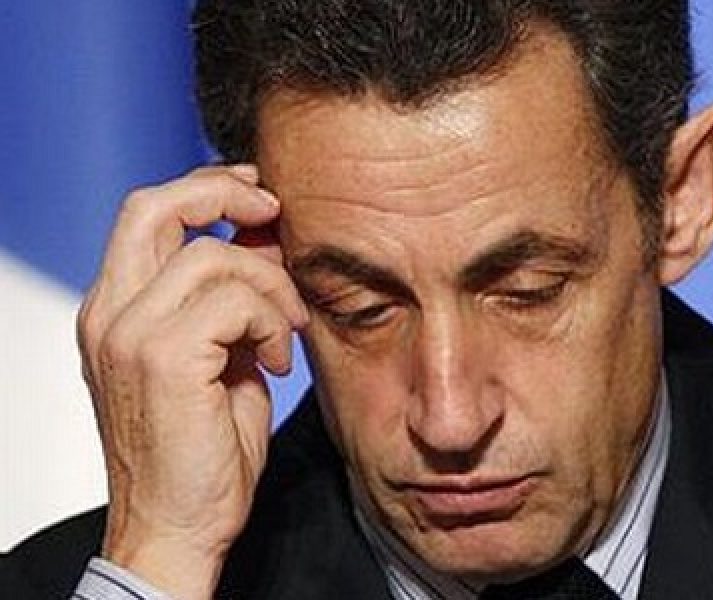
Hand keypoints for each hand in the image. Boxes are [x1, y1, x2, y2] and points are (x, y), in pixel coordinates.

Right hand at [77, 165, 307, 598]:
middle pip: (155, 206)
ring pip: (213, 256)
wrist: (176, 527)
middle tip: (274, 210)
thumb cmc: (199, 450)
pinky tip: (276, 363)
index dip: (204, 189)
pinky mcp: (161, 357)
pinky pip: (234, 301)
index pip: (147, 215)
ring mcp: (128, 332)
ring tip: (286, 333)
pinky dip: (270, 323)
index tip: (256, 195)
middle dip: (224, 192)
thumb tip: (264, 241)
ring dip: (270, 286)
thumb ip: (230, 300)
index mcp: (116, 310)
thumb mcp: (218, 358)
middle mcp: (109, 312)